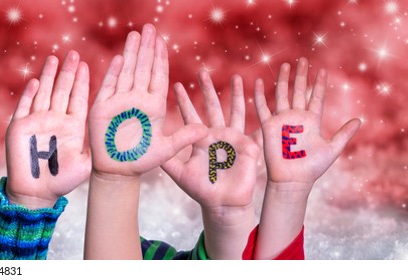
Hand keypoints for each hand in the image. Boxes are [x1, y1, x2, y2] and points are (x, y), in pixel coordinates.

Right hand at [4, 50, 90, 208]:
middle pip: (62, 91)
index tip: (86, 65)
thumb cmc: (62, 182)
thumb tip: (112, 137)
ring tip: (54, 59)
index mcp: (72, 126)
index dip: (82, 82)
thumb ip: (95, 149)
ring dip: (48, 76)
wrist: (37, 193)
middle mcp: (55, 120)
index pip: (78, 98)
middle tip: (74, 54)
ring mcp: (37, 122)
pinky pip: (24, 107)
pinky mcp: (19, 128)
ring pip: (43, 93)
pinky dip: (29, 94)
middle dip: (68, 73)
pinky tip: (35, 82)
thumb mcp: (85, 165)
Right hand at [88, 24, 206, 178]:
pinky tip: (120, 58)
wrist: (118, 171)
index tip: (162, 41)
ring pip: (127, 72)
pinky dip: (114, 72)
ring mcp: (119, 101)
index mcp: (153, 106)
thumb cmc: (142, 161)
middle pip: (143, 68)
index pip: (158, 76)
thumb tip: (205, 131)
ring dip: (131, 53)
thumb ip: (184, 138)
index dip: (160, 58)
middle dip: (147, 48)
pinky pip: (109, 85)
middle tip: (150, 28)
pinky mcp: (103, 107)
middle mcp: (137, 100)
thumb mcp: (167, 150)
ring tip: (135, 34)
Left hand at [163, 71, 259, 258]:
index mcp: (200, 138)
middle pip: (212, 106)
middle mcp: (217, 134)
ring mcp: (233, 138)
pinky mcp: (248, 145)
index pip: (190, 114)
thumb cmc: (201, 189)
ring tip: (235, 76)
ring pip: (235, 110)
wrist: (223, 203)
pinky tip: (263, 101)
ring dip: (236, 94)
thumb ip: (165, 159)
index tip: (176, 84)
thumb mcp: (179, 173)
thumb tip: (144, 148)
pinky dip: (261, 113)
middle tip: (202, 71)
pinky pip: (257, 127)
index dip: (184, 100)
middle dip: (207, 89)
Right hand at [254, 58, 359, 188]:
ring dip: (284, 79)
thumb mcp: (332, 149)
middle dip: (302, 75)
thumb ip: (344, 133)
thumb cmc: (312, 168)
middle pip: (299, 90)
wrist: (292, 179)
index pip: (316, 97)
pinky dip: (259, 95)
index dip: (319, 84)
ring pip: (282, 94)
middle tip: (303, 60)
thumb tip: (360, 120)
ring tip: (286, 65)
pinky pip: (262, 107)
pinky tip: (258, 82)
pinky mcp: (268, 126)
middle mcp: (297, 117)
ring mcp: (282, 120)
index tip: (322, 70)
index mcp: (312, 120)